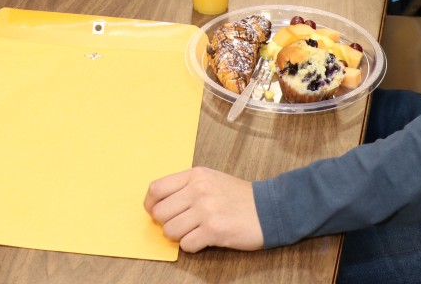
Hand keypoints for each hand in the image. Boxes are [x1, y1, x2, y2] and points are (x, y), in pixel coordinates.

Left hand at [144, 167, 263, 252]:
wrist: (269, 208)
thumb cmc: (238, 196)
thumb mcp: (210, 179)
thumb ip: (185, 186)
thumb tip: (158, 204)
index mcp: (195, 175)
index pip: (156, 189)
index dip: (151, 204)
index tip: (156, 212)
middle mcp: (198, 190)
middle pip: (159, 213)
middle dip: (167, 223)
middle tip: (181, 224)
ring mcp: (206, 210)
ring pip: (170, 231)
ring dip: (180, 236)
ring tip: (194, 231)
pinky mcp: (214, 230)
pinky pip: (187, 244)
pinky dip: (192, 246)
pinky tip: (204, 239)